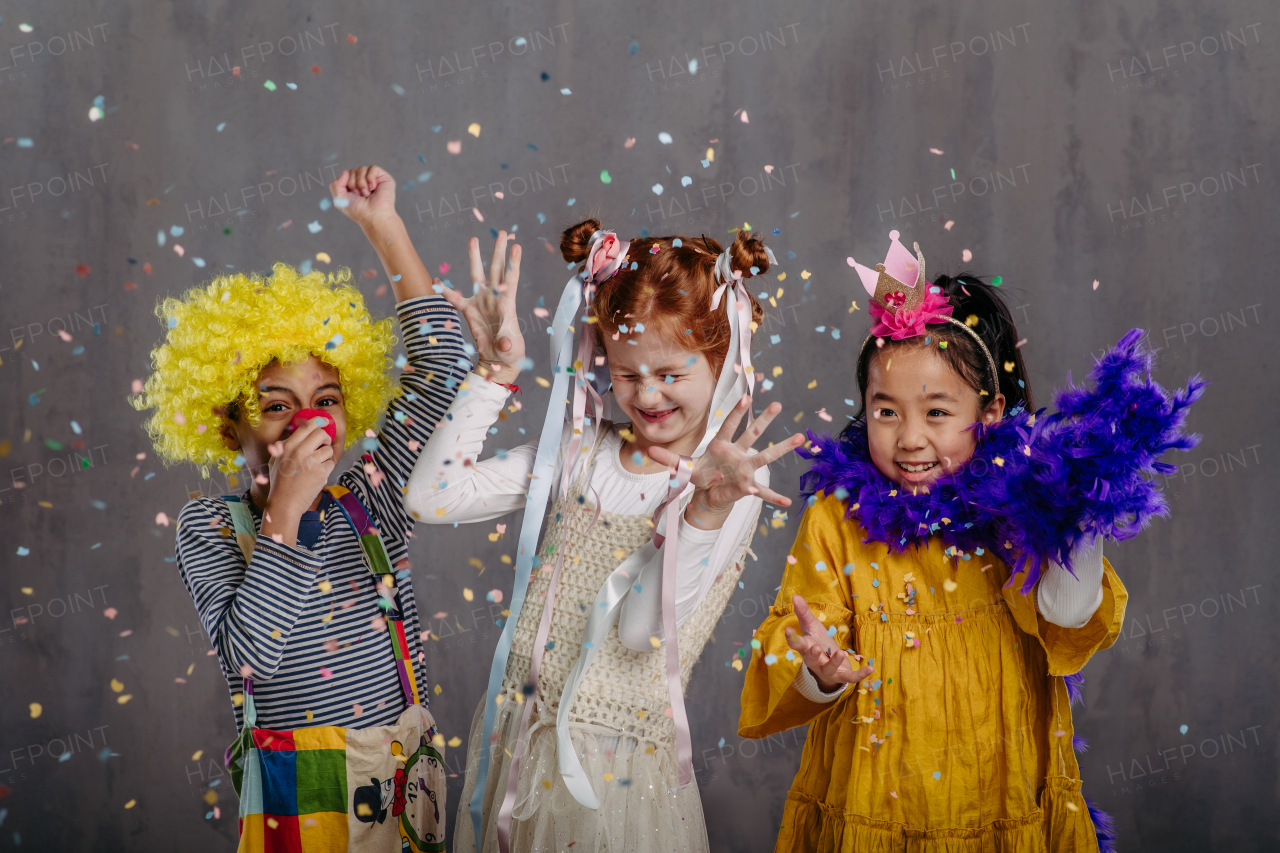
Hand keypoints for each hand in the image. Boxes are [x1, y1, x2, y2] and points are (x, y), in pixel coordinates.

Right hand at [265, 419, 335, 515]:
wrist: (284, 503)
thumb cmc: (280, 482)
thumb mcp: (275, 460)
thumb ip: (285, 445)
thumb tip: (300, 429)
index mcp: (288, 445)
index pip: (307, 426)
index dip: (319, 421)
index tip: (325, 421)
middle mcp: (300, 451)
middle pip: (321, 434)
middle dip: (326, 439)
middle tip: (323, 446)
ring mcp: (311, 461)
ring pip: (329, 450)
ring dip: (326, 457)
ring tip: (316, 466)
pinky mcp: (320, 472)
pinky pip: (331, 463)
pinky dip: (327, 469)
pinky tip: (317, 476)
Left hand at [330, 165, 397, 228]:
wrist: (373, 216)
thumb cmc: (358, 211)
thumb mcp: (339, 200)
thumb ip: (335, 184)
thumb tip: (346, 172)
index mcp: (354, 188)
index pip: (346, 175)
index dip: (346, 183)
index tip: (352, 195)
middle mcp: (364, 183)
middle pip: (352, 171)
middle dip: (353, 183)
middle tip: (360, 195)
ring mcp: (374, 180)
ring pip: (362, 168)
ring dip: (361, 182)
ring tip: (367, 194)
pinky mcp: (383, 178)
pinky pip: (373, 168)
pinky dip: (370, 177)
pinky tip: (373, 187)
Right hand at [437, 232, 524, 384]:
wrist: (497, 361)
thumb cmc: (509, 355)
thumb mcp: (511, 350)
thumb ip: (507, 344)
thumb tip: (504, 343)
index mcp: (507, 305)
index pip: (511, 280)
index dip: (513, 264)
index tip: (516, 246)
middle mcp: (495, 298)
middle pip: (496, 270)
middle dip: (499, 251)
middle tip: (502, 233)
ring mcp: (482, 302)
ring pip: (478, 275)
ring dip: (476, 258)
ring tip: (474, 239)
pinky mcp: (470, 310)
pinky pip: (455, 298)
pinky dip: (446, 291)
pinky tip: (437, 280)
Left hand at [649, 397, 804, 523]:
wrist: (709, 492)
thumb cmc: (701, 474)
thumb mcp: (683, 467)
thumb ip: (668, 459)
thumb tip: (648, 452)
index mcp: (722, 445)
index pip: (729, 425)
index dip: (736, 412)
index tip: (746, 397)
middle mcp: (738, 453)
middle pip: (753, 433)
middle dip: (764, 419)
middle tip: (777, 404)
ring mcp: (746, 468)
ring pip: (766, 455)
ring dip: (782, 447)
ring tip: (800, 437)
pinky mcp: (747, 486)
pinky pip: (762, 492)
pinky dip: (773, 497)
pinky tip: (787, 502)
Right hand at [784, 594, 872, 692]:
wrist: (828, 666)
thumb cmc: (818, 642)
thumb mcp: (812, 627)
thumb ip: (804, 613)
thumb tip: (795, 596)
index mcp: (807, 648)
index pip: (797, 644)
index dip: (791, 638)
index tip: (787, 630)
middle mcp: (815, 662)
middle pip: (811, 660)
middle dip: (814, 655)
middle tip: (816, 647)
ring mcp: (828, 670)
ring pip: (829, 669)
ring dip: (835, 662)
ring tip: (841, 654)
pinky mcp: (842, 676)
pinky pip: (851, 677)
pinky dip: (860, 675)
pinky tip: (871, 668)